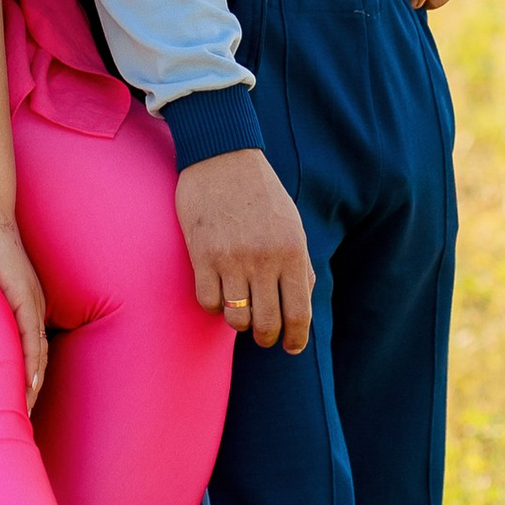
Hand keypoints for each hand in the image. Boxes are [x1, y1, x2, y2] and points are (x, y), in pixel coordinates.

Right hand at [0, 212, 48, 407]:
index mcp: (26, 305)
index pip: (32, 351)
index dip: (27, 380)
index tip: (18, 407)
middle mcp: (35, 306)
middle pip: (39, 358)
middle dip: (32, 390)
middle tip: (22, 421)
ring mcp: (31, 301)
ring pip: (37, 353)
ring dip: (33, 384)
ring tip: (24, 412)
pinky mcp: (22, 295)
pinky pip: (30, 336)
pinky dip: (30, 362)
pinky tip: (29, 383)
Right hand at [175, 149, 313, 352]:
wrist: (223, 157)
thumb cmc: (261, 192)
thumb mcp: (292, 224)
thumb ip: (300, 263)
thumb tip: (302, 301)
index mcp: (292, 251)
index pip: (299, 312)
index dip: (296, 338)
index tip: (292, 347)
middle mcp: (264, 258)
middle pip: (267, 323)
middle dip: (266, 338)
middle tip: (263, 336)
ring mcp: (232, 258)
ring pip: (236, 318)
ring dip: (238, 323)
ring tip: (239, 312)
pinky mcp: (202, 254)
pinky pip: (208, 302)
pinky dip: (214, 306)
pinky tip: (218, 294)